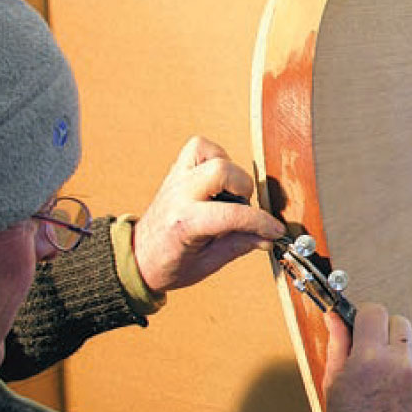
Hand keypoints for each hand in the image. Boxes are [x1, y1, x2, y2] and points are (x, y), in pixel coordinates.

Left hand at [133, 136, 284, 292]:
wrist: (138, 257)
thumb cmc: (169, 263)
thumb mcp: (207, 264)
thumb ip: (239, 246)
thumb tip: (266, 237)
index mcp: (184, 223)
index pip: (232, 214)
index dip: (261, 222)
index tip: (274, 230)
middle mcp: (179, 194)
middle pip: (222, 171)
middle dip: (243, 189)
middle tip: (243, 208)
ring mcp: (176, 179)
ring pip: (212, 153)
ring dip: (230, 172)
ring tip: (228, 195)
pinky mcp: (177, 170)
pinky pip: (200, 148)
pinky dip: (216, 159)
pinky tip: (218, 181)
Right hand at [322, 303, 411, 411]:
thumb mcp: (334, 381)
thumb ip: (338, 343)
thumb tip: (335, 316)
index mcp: (369, 357)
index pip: (375, 311)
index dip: (367, 319)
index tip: (365, 329)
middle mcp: (400, 364)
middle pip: (400, 323)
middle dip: (387, 335)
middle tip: (377, 358)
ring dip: (406, 356)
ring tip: (392, 382)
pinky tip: (405, 395)